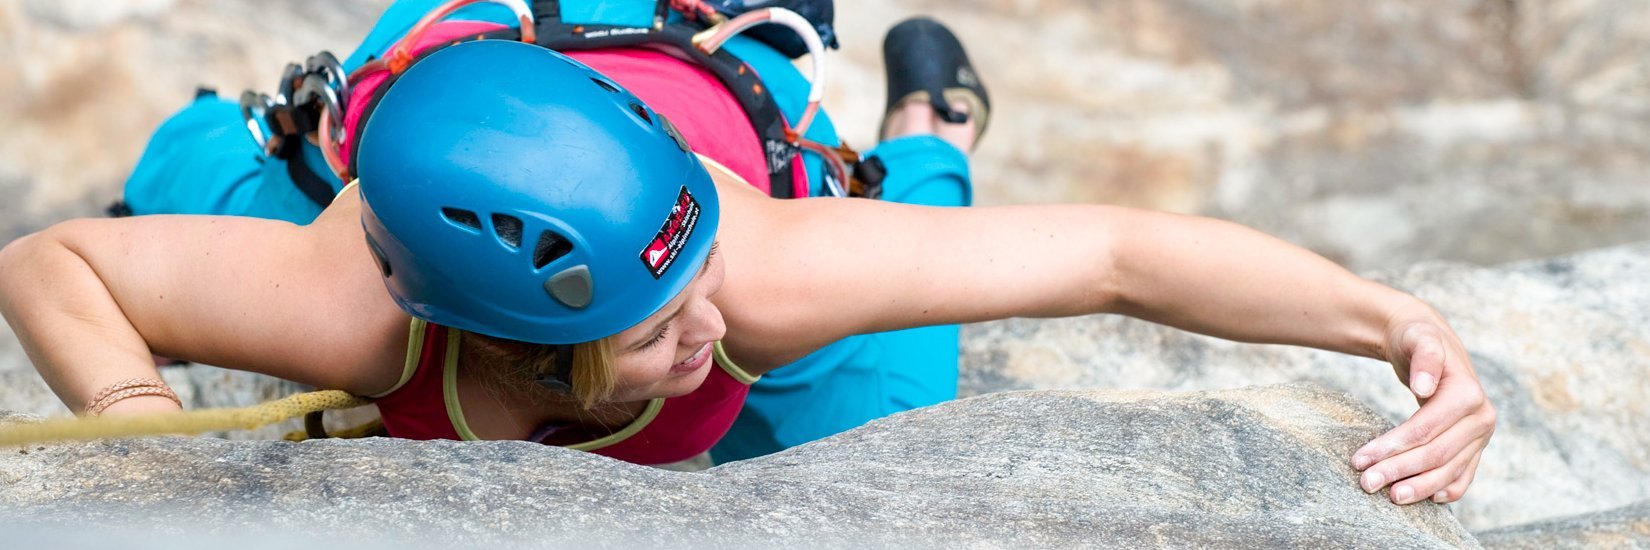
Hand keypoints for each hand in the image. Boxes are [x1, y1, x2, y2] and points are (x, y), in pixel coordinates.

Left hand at [1352, 303, 1495, 504]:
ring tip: (1389, 496)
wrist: (1430, 344)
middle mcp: (1482, 418)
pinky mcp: (1476, 446)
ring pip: (1450, 470)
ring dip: (1420, 487)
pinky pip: (1464, 475)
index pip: (1425, 430)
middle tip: (1365, 483)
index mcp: (1469, 394)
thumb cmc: (1417, 340)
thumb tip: (1425, 387)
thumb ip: (1424, 357)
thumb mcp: (1419, 338)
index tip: (1359, 459)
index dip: (1392, 447)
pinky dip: (1446, 489)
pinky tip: (1428, 499)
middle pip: (1436, 454)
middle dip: (1399, 470)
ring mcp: (1481, 436)